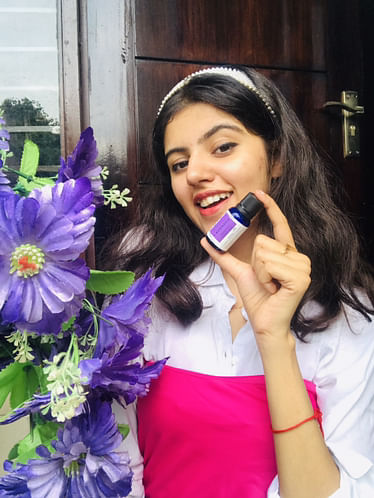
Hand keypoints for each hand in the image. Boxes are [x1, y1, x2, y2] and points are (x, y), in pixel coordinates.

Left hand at [200, 190, 310, 345]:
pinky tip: (275, 289)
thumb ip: (224, 256)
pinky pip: (270, 265)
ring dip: (260, 273)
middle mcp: (298, 257)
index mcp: (286, 254)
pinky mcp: (301, 278)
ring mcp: (302, 267)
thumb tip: (206, 241)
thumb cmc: (257, 298)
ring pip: (265, 252)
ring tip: (270, 286)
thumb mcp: (239, 272)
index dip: (271, 208)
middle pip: (263, 241)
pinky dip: (265, 278)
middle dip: (256, 263)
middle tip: (265, 281)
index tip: (259, 193)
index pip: (280, 225)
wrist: (264, 322)